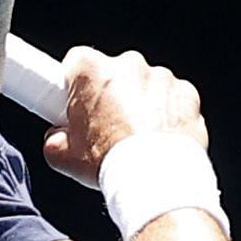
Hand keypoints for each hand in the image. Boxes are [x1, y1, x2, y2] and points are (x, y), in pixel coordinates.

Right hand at [43, 46, 207, 188]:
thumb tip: (56, 140)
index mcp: (91, 71)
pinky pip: (173, 99)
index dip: (76, 85)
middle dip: (111, 95)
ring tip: (136, 140)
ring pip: (145, 85)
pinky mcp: (186, 92)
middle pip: (114, 73)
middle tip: (107, 128)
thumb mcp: (63, 157)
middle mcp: (127, 64)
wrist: (156, 179)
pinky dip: (167, 114)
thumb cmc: (112, 163)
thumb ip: (54, 140)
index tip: (78, 101)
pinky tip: (158, 139)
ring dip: (140, 105)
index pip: (76, 62)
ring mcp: (160, 76)